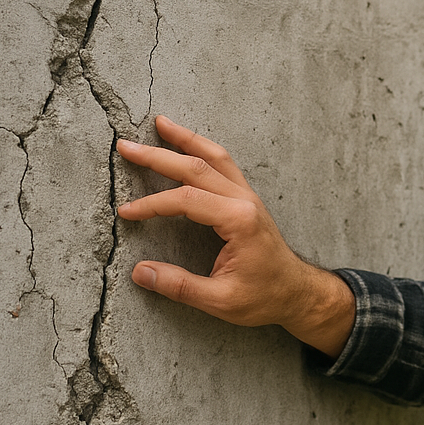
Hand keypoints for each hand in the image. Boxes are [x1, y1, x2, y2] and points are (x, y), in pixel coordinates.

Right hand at [116, 115, 354, 357]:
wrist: (297, 292)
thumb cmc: (264, 297)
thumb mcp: (221, 301)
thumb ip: (180, 286)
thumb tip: (140, 272)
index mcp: (239, 220)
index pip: (186, 200)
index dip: (152, 204)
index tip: (127, 212)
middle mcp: (244, 200)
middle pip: (197, 168)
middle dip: (158, 156)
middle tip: (126, 146)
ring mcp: (248, 196)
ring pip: (215, 157)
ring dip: (186, 139)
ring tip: (161, 124)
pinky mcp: (247, 199)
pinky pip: (224, 165)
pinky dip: (203, 150)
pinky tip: (189, 145)